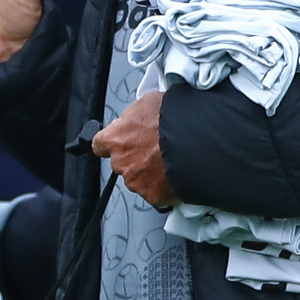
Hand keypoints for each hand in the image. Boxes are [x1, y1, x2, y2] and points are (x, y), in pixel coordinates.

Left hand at [92, 87, 172, 208]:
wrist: (199, 142)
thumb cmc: (175, 120)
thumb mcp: (149, 102)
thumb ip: (135, 115)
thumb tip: (134, 118)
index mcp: (115, 138)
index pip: (100, 144)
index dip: (112, 142)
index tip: (120, 142)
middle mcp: (121, 162)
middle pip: (122, 162)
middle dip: (135, 157)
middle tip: (156, 149)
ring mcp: (136, 182)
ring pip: (138, 179)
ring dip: (150, 173)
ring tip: (170, 161)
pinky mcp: (153, 196)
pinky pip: (156, 194)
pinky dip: (163, 188)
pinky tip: (176, 176)